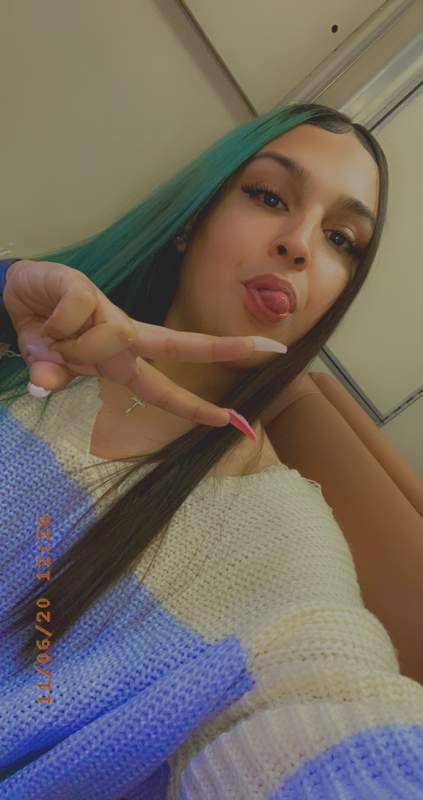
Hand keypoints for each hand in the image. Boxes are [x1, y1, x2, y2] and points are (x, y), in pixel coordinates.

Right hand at [3, 260, 257, 427]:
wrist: (12, 296)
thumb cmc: (40, 335)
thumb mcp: (46, 366)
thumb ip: (52, 377)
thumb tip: (45, 384)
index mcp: (119, 361)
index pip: (162, 388)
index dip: (194, 406)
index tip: (231, 418)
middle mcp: (122, 335)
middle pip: (175, 343)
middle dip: (219, 348)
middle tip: (265, 348)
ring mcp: (107, 310)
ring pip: (111, 338)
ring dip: (70, 347)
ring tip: (49, 338)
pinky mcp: (85, 288)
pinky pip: (75, 316)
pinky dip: (53, 325)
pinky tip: (45, 319)